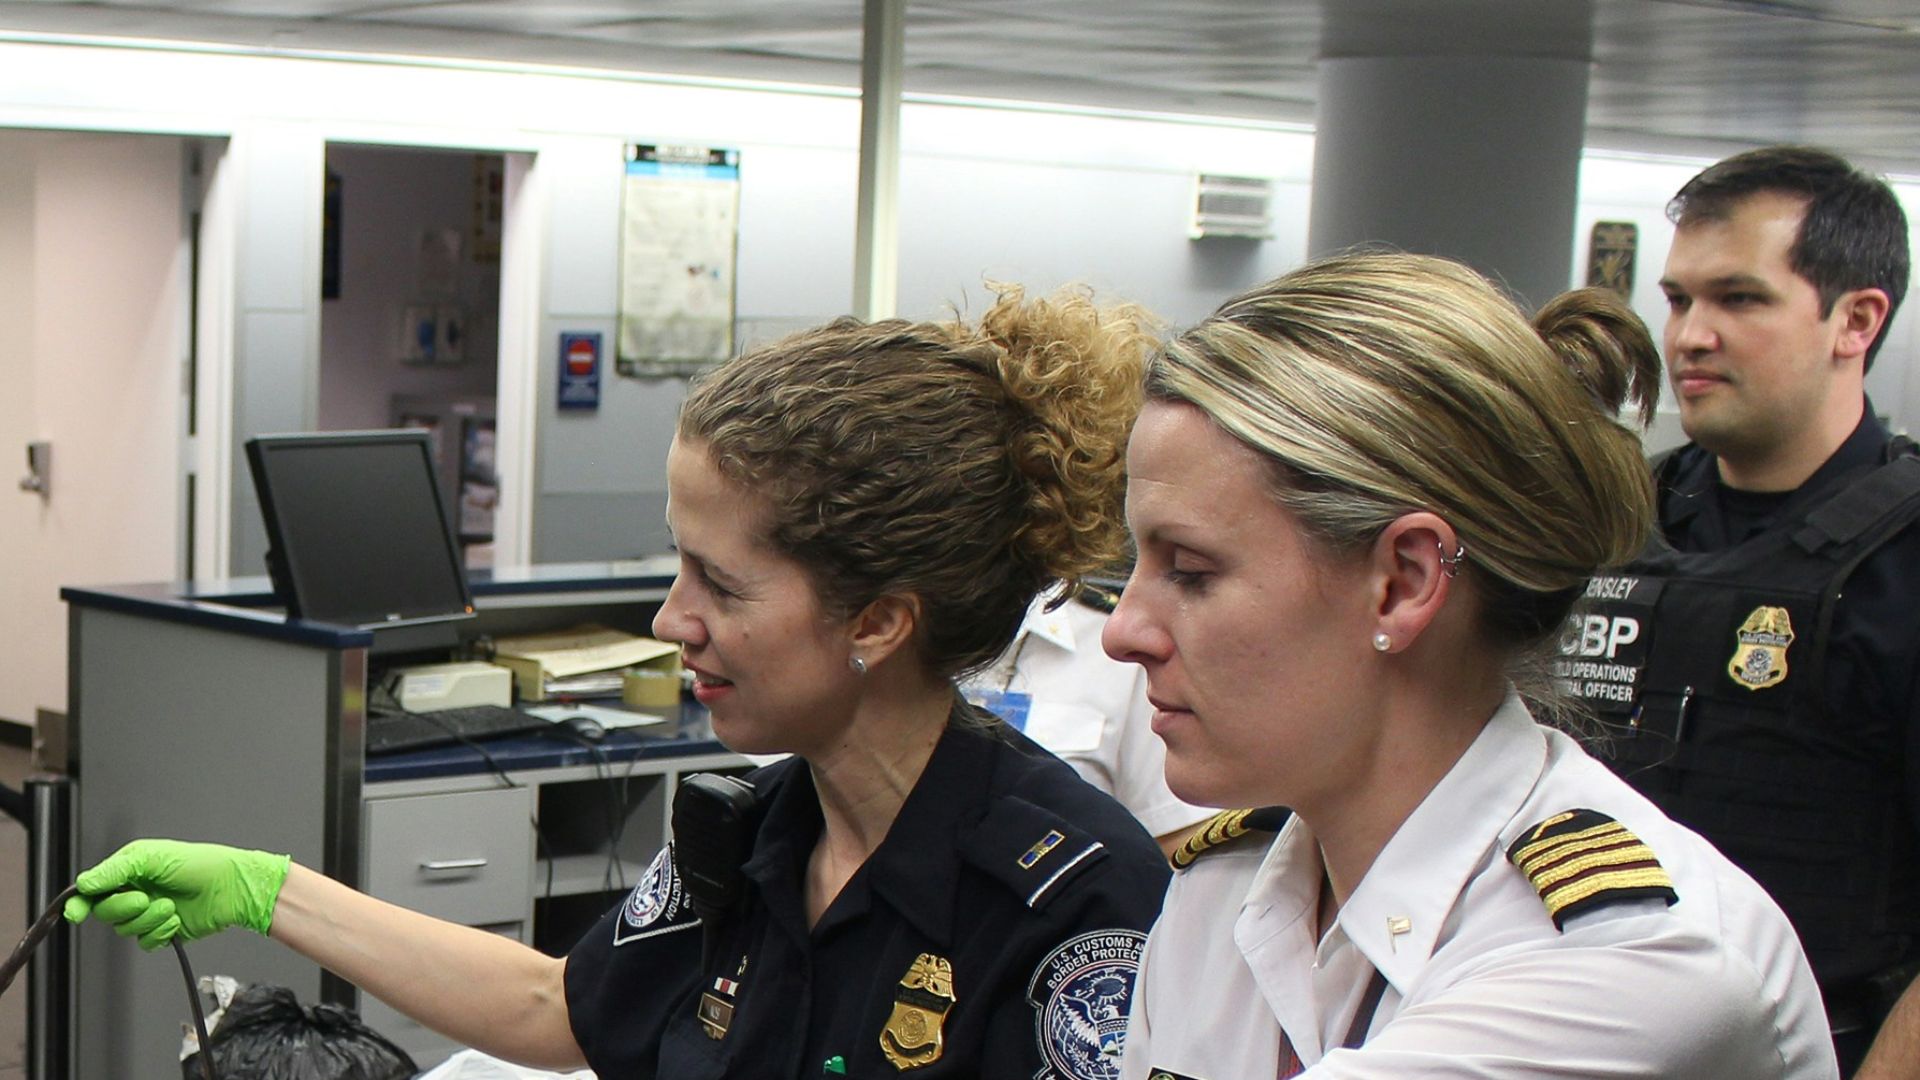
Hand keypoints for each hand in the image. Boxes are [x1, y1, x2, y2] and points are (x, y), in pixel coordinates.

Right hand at [62, 839, 290, 950]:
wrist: (233, 888)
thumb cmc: (201, 864)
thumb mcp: (155, 858)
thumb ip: (116, 870)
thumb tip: (84, 883)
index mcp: (130, 871)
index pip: (93, 891)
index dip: (80, 903)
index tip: (75, 913)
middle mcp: (136, 892)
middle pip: (106, 912)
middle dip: (124, 908)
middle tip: (144, 898)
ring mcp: (149, 913)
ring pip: (125, 930)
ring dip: (148, 919)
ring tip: (170, 906)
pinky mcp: (163, 931)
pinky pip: (146, 943)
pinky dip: (160, 933)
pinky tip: (176, 920)